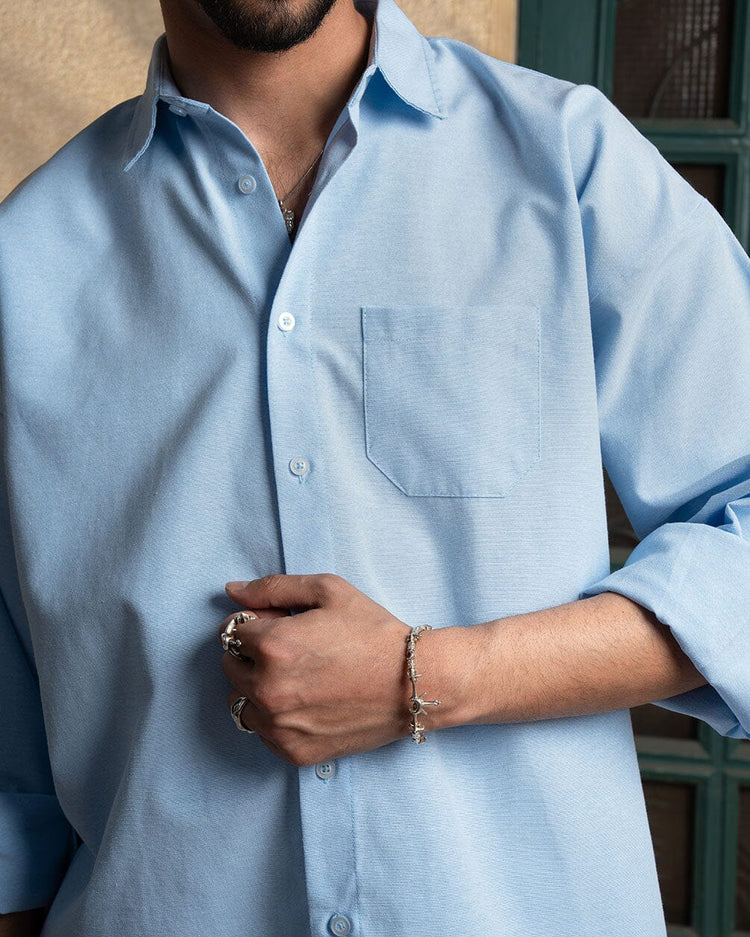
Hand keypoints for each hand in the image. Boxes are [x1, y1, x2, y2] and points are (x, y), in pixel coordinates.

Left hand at [219, 573, 420, 765]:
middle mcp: (267, 690)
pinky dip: (276, 717)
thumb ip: (273, 588)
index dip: (257, 625)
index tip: (283, 627)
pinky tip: (308, 703)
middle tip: (294, 651)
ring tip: (300, 679)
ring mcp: (279, 726)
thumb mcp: (328, 591)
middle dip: (252, 655)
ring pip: (241, 702)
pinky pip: (262, 732)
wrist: (415, 682)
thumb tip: (232, 590)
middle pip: (230, 667)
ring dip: (258, 688)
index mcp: (272, 646)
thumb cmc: (373, 632)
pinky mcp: (293, 752)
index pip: (232, 633)